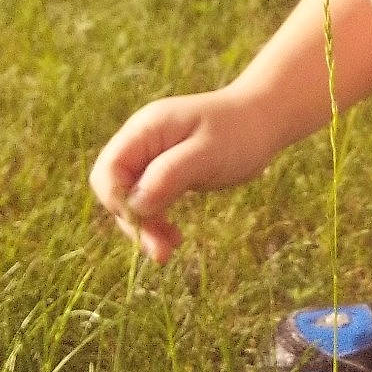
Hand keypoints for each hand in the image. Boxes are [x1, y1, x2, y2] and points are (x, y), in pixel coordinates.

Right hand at [89, 86, 275, 264]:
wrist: (263, 120)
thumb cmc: (239, 134)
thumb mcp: (207, 155)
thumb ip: (169, 175)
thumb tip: (135, 205)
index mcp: (144, 130)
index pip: (108, 171)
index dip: (118, 202)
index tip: (145, 223)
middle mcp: (140, 142)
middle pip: (115, 188)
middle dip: (133, 221)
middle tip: (161, 251)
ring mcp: (151, 156)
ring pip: (131, 199)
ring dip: (146, 227)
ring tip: (170, 249)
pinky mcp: (163, 171)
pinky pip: (148, 200)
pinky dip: (157, 221)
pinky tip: (174, 237)